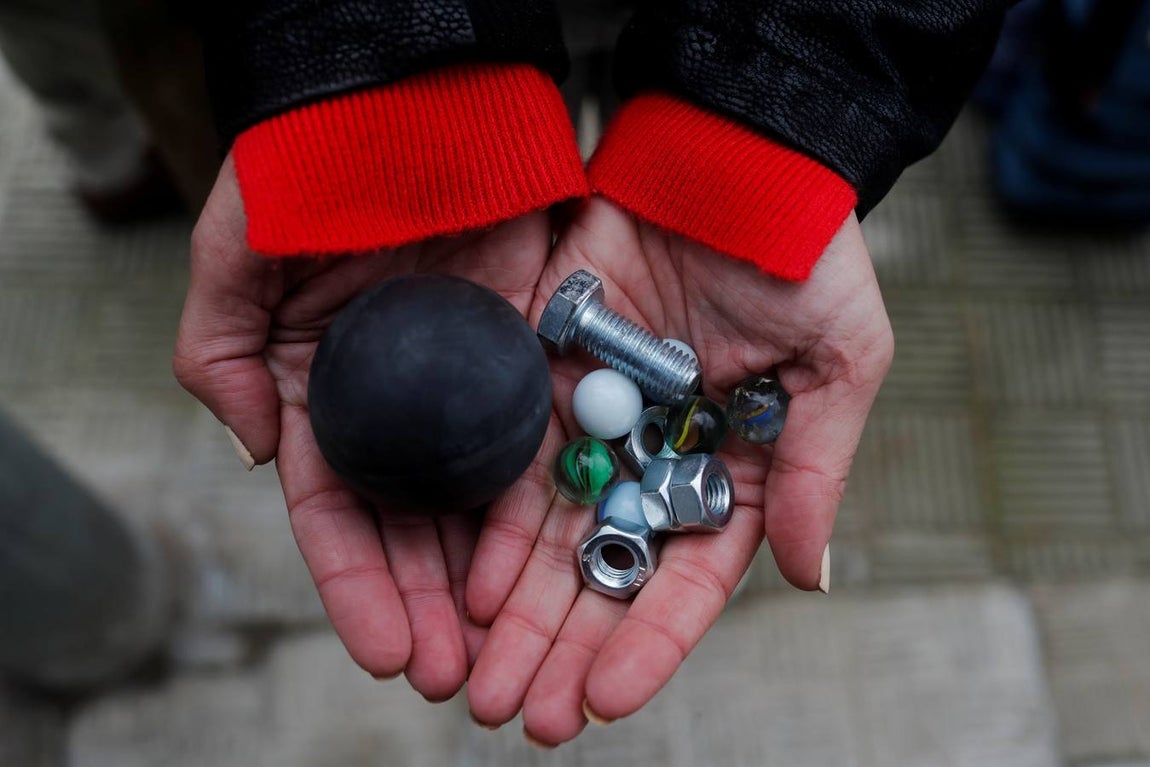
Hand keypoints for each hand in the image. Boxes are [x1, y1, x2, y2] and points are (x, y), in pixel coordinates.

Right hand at [173, 156, 552, 700]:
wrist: (415, 102)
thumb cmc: (314, 167)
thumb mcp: (236, 254)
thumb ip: (220, 353)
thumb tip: (259, 454)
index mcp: (325, 388)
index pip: (336, 507)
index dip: (356, 582)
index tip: (383, 651)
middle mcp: (398, 400)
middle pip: (411, 522)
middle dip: (426, 603)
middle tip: (451, 678)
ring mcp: (468, 383)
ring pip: (476, 500)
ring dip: (485, 583)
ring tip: (503, 654)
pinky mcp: (533, 355)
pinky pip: (540, 442)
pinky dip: (538, 508)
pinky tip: (548, 570)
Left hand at [463, 197, 893, 742]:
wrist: (728, 159)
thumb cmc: (805, 257)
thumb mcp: (841, 364)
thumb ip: (816, 468)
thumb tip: (809, 577)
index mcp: (731, 467)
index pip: (688, 577)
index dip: (649, 643)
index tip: (606, 702)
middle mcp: (656, 458)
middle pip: (606, 573)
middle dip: (565, 649)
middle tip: (524, 720)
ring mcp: (597, 422)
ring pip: (551, 537)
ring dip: (518, 614)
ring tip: (482, 685)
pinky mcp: (545, 375)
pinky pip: (512, 463)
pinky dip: (492, 528)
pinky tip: (470, 592)